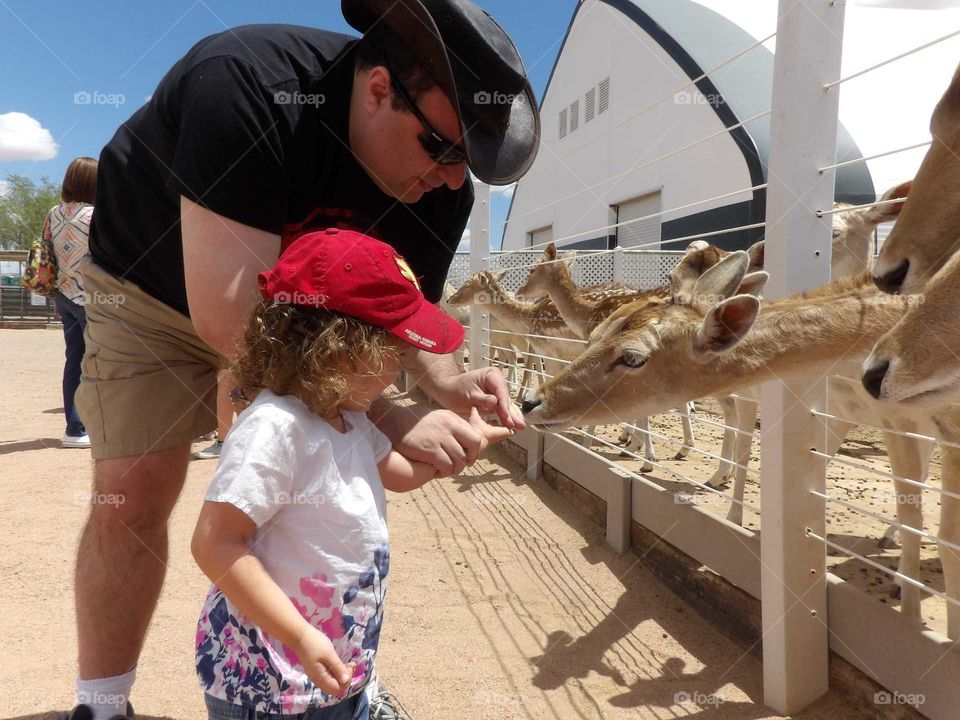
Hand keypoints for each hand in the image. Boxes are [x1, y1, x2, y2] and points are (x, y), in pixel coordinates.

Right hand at [293, 627, 353, 695]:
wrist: (300, 637)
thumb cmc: (315, 644)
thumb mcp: (329, 655)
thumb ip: (338, 668)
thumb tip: (346, 680)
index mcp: (321, 679)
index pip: (337, 689)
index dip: (346, 680)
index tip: (350, 666)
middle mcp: (319, 681)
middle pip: (336, 687)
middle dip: (346, 678)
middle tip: (351, 664)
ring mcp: (318, 676)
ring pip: (333, 682)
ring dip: (342, 675)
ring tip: (349, 663)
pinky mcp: (318, 671)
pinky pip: (330, 676)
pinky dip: (337, 672)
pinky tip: (341, 663)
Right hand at [388, 406, 514, 476]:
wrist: (390, 421)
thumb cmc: (413, 422)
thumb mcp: (437, 417)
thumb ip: (452, 427)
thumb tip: (467, 443)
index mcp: (451, 418)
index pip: (475, 436)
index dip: (474, 451)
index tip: (467, 458)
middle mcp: (448, 425)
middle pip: (473, 447)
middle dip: (468, 460)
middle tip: (458, 465)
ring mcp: (439, 437)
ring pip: (460, 460)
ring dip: (454, 469)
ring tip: (444, 469)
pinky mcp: (429, 449)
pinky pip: (446, 467)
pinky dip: (443, 473)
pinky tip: (435, 471)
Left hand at [432, 367, 525, 429]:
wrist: (447, 391)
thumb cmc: (455, 389)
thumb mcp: (467, 394)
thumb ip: (481, 399)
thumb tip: (494, 402)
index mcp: (491, 375)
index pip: (501, 391)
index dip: (504, 405)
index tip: (506, 417)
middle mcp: (497, 381)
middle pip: (506, 398)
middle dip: (511, 412)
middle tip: (519, 425)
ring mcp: (496, 391)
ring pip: (506, 405)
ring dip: (512, 416)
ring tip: (520, 427)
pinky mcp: (495, 400)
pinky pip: (501, 409)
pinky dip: (506, 417)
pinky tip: (512, 425)